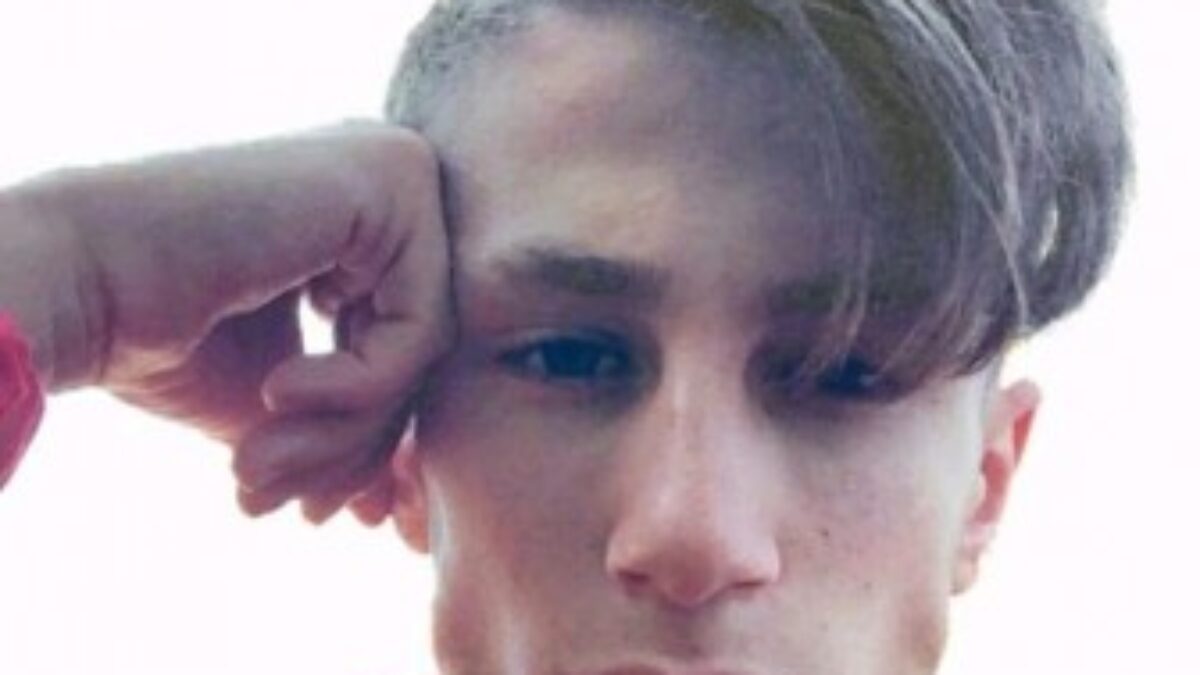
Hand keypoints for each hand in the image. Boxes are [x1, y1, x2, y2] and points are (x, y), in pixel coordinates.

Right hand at [5, 122, 451, 523]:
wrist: (75, 282)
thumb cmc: (164, 339)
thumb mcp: (278, 405)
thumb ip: (346, 432)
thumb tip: (393, 508)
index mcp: (365, 225)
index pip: (406, 351)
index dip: (362, 442)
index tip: (314, 510)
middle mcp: (389, 185)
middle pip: (420, 353)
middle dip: (353, 448)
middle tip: (299, 511)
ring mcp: (396, 172)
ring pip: (423, 348)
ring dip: (344, 434)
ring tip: (259, 469)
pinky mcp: (389, 179)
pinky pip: (418, 323)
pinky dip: (357, 385)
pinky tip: (277, 389)